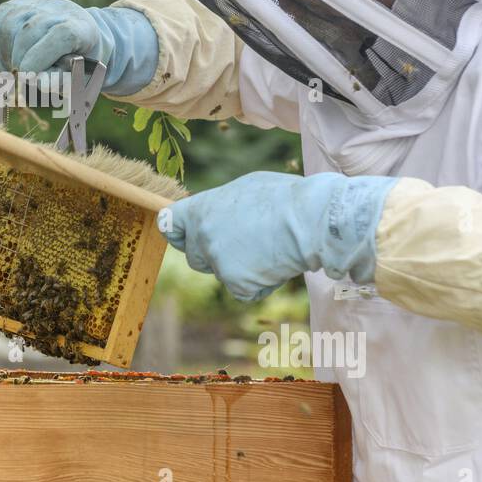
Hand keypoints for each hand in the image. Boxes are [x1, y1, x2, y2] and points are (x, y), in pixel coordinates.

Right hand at [0, 0, 158, 95]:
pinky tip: (6, 58)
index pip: (58, 33)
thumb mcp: (83, 81)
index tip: (28, 78)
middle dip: (19, 60)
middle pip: (27, 30)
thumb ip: (62, 84)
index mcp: (82, 26)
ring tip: (15, 69)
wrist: (84, 37)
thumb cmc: (85, 67)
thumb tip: (32, 81)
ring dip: (4, 53)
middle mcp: (58, 8)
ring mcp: (35, 3)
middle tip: (23, 79)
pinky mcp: (15, 4)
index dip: (38, 58)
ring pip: (7, 24)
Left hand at [159, 171, 397, 300]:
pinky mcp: (235, 283)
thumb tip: (214, 217)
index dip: (178, 234)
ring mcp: (217, 260)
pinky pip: (242, 291)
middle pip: (195, 257)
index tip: (185, 237)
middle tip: (246, 244)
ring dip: (239, 269)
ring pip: (221, 274)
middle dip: (214, 256)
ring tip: (269, 249)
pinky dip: (258, 285)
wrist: (311, 220)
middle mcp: (203, 235)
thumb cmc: (285, 198)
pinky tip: (277, 266)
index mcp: (201, 209)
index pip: (169, 225)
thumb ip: (221, 207)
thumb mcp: (245, 189)